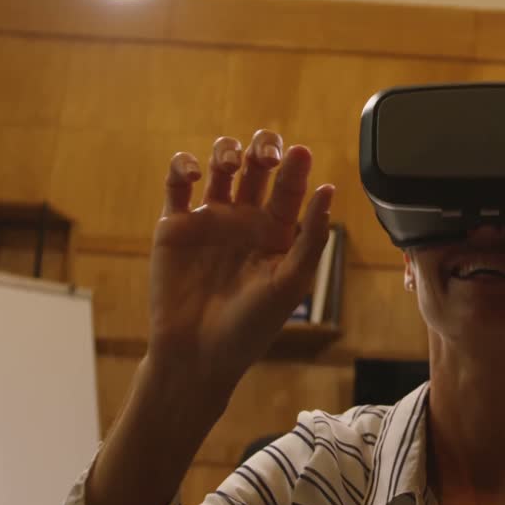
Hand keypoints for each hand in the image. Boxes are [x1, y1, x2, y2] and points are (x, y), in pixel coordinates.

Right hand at [151, 129, 334, 395]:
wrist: (199, 355)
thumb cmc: (251, 326)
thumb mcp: (290, 283)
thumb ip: (311, 237)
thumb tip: (329, 189)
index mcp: (277, 232)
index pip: (288, 188)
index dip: (295, 167)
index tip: (300, 152)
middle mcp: (245, 220)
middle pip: (256, 167)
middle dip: (263, 149)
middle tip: (267, 154)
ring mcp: (209, 219)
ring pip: (219, 166)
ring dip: (226, 151)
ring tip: (231, 162)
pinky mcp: (174, 225)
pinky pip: (177, 185)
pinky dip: (184, 167)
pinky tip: (197, 174)